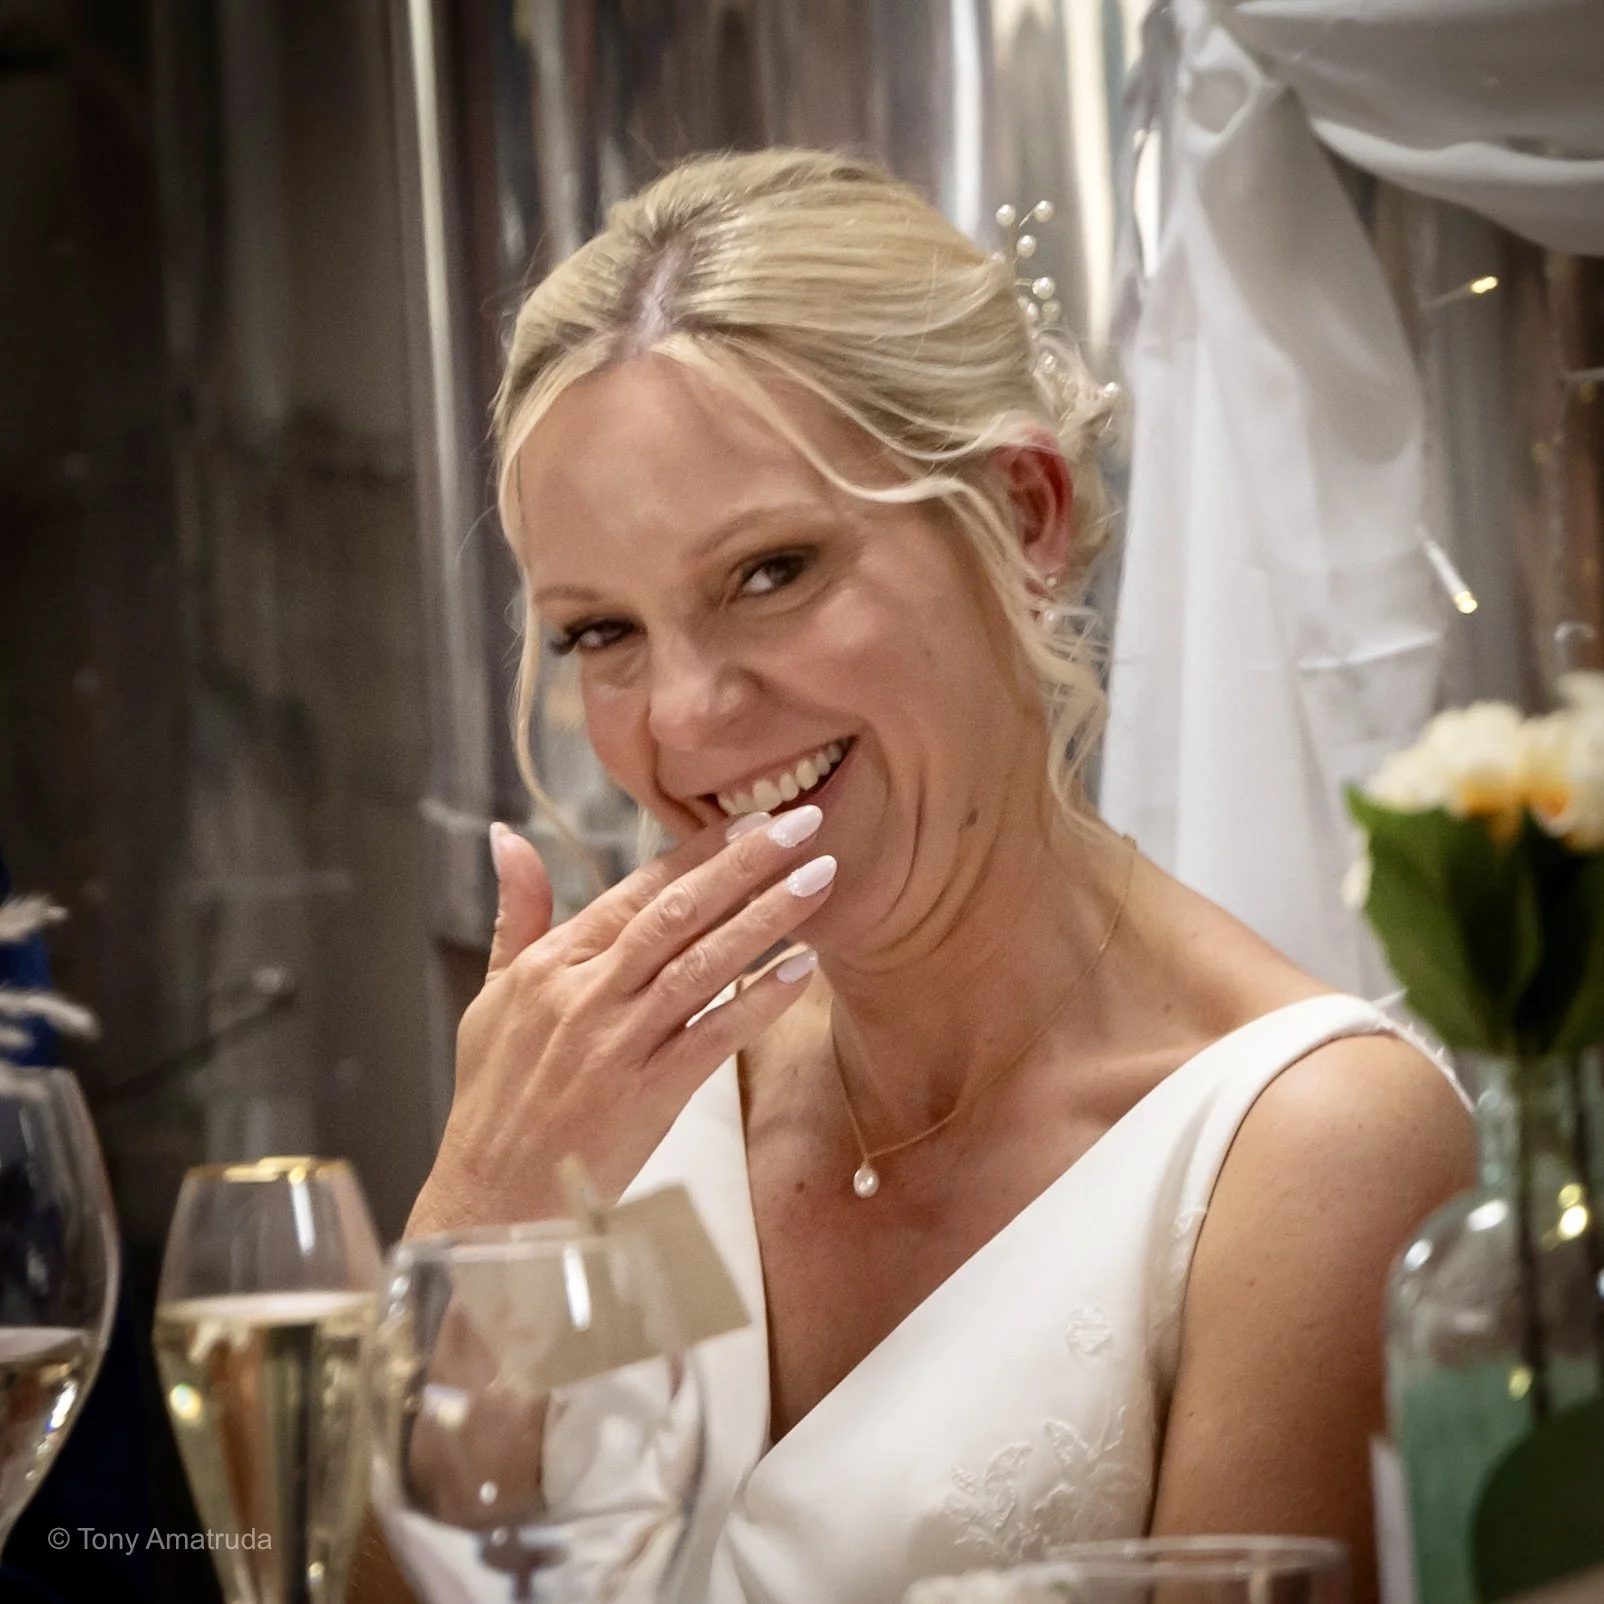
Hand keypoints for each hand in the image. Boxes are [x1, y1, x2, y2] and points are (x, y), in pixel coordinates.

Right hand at [407, 807, 831, 1233]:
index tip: (749, 819)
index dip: (698, 851)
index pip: (636, 890)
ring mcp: (618, 1043)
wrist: (488, 1197)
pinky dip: (758, 1002)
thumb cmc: (493, 1097)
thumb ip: (517, 913)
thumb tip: (509, 836)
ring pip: (703, 965)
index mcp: (553, 964)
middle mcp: (586, 993)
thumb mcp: (493, 995)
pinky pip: (713, 1037)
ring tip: (820, 879)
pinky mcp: (646, 1095)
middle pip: (678, 913)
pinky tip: (803, 970)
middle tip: (802, 823)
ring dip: (767, 918)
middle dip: (745, 863)